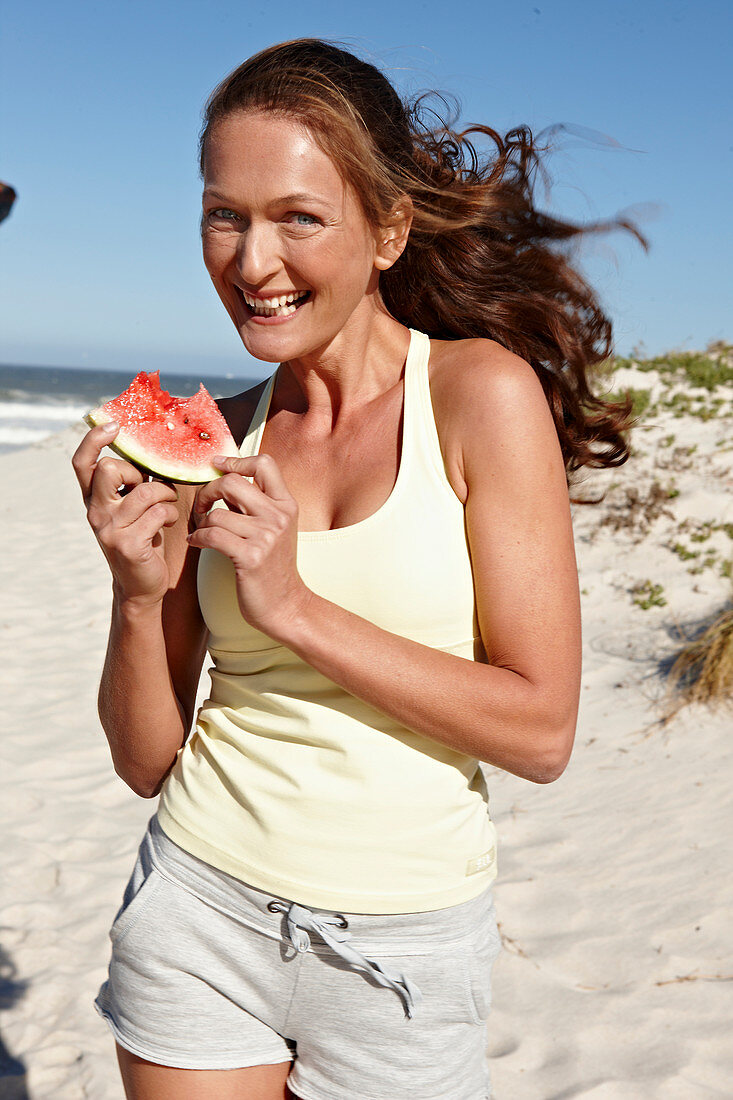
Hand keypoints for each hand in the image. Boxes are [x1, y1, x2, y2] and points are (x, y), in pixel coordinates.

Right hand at [71, 424, 180, 605]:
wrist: (141, 585)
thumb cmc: (142, 538)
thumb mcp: (131, 508)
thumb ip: (133, 482)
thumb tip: (152, 447)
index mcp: (93, 499)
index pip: (81, 463)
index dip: (93, 439)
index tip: (113, 425)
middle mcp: (95, 512)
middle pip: (109, 469)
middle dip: (138, 472)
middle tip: (151, 488)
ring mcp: (109, 529)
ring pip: (146, 491)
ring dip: (166, 494)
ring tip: (169, 505)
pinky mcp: (129, 545)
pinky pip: (159, 513)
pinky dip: (171, 514)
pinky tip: (169, 524)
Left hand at [188, 454, 310, 639]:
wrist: (285, 605)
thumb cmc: (273, 567)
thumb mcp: (275, 528)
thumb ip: (255, 503)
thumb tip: (226, 477)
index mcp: (286, 505)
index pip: (264, 464)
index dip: (237, 460)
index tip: (218, 466)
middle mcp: (279, 516)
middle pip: (232, 482)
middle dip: (208, 491)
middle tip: (202, 506)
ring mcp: (266, 537)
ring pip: (217, 513)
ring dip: (201, 523)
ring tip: (202, 532)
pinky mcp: (251, 557)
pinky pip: (212, 535)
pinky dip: (198, 538)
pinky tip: (197, 543)